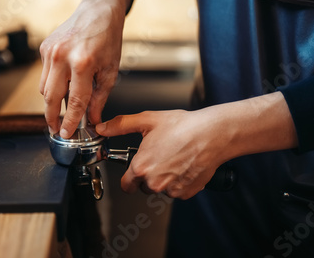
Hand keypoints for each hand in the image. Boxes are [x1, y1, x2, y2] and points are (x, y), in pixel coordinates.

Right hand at [39, 0, 130, 137]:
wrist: (98, 11)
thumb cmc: (107, 39)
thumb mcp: (110, 71)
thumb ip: (99, 98)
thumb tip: (92, 119)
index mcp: (82, 63)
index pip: (74, 101)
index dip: (70, 121)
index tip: (66, 133)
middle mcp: (62, 56)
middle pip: (51, 98)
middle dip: (52, 117)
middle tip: (56, 129)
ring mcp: (50, 51)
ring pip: (44, 88)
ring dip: (51, 103)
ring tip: (59, 112)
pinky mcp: (44, 48)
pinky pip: (44, 74)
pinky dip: (52, 84)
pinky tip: (62, 86)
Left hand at [96, 92, 297, 198]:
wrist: (212, 135)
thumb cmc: (182, 126)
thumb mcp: (147, 120)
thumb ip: (120, 125)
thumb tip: (102, 128)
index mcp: (141, 167)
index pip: (126, 185)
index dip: (129, 177)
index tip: (134, 172)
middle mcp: (154, 182)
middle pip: (144, 187)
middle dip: (149, 176)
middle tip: (160, 157)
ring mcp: (171, 190)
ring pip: (162, 189)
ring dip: (165, 179)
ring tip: (175, 158)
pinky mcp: (187, 193)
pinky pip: (178, 191)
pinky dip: (180, 182)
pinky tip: (185, 165)